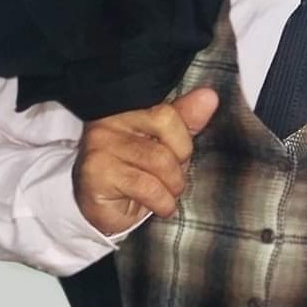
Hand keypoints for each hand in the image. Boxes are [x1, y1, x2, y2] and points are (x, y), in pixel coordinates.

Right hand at [72, 88, 218, 235]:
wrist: (103, 209)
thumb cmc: (136, 172)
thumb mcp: (166, 143)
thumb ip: (186, 119)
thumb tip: (209, 97)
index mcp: (128, 108)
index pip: (167, 112)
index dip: (182, 140)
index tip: (177, 156)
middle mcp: (109, 121)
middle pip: (165, 131)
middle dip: (178, 163)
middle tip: (170, 177)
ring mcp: (100, 145)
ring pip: (159, 161)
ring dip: (172, 186)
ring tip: (165, 192)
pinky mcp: (97, 173)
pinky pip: (147, 186)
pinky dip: (162, 201)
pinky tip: (158, 204)